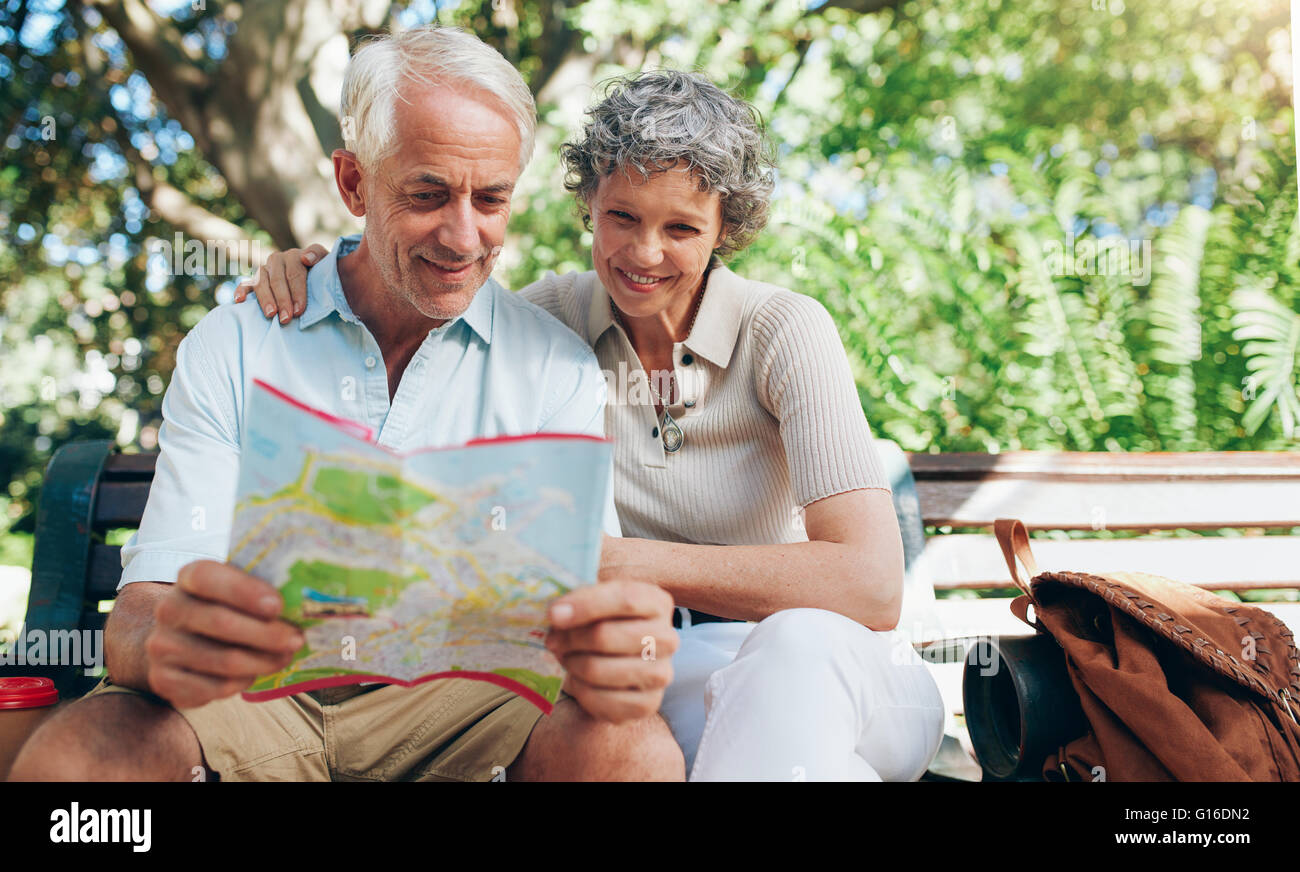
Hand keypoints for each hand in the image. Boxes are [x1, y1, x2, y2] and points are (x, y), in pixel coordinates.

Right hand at [145, 560, 304, 708]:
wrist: (179, 640)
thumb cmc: (225, 609)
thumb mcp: (238, 590)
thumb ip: (263, 589)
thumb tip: (310, 600)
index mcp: (189, 577)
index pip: (209, 577)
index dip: (243, 591)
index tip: (277, 606)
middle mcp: (169, 609)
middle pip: (221, 622)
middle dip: (267, 634)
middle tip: (297, 640)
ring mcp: (162, 646)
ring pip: (223, 659)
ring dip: (262, 661)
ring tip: (285, 657)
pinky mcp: (164, 679)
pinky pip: (214, 687)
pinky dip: (241, 682)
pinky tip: (254, 673)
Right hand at [233, 243, 328, 323]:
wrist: (315, 276)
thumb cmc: (322, 274)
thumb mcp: (326, 263)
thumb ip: (319, 256)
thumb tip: (305, 258)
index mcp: (295, 256)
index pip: (295, 273)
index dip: (298, 292)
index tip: (300, 310)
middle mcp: (278, 259)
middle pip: (278, 280)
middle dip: (283, 300)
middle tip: (287, 318)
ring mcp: (265, 269)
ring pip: (261, 282)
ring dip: (265, 299)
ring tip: (271, 315)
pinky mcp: (255, 279)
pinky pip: (246, 283)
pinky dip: (241, 290)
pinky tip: (239, 300)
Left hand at [544, 580, 676, 723]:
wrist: (616, 662)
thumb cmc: (603, 623)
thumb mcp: (596, 599)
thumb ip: (579, 598)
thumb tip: (557, 613)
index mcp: (657, 603)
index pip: (625, 599)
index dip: (585, 605)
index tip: (553, 614)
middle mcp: (668, 638)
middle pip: (605, 636)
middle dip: (570, 638)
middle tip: (553, 640)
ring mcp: (660, 674)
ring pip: (598, 669)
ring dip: (572, 664)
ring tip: (566, 658)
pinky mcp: (648, 705)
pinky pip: (600, 700)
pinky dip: (580, 691)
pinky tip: (579, 681)